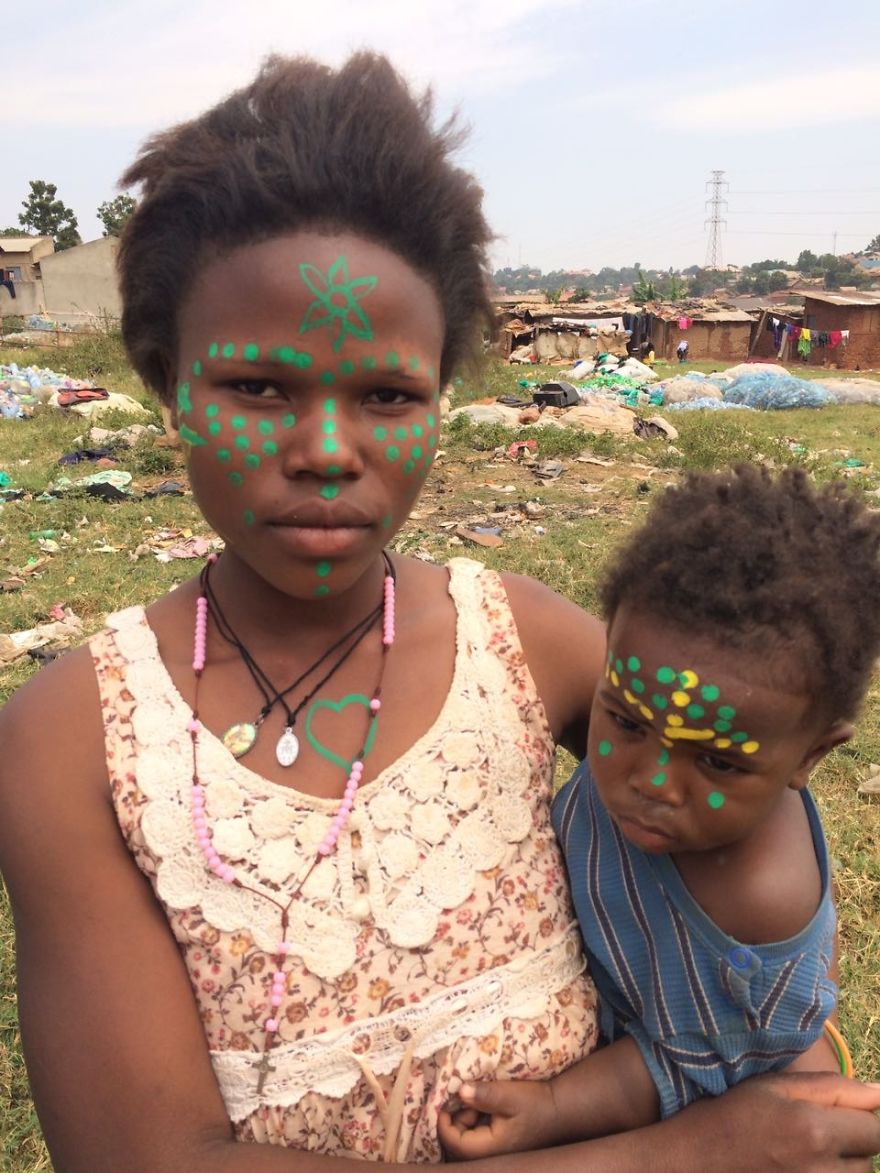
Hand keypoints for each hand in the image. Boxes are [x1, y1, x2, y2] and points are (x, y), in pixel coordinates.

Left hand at [438, 1079, 559, 1159]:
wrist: (558, 1110)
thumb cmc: (536, 1103)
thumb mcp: (510, 1095)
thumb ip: (485, 1095)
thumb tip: (460, 1091)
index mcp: (492, 1148)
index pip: (456, 1144)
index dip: (443, 1124)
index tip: (444, 1102)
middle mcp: (490, 1154)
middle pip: (457, 1144)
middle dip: (454, 1119)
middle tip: (466, 1097)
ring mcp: (493, 1151)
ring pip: (465, 1139)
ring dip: (463, 1118)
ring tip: (477, 1099)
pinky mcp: (495, 1144)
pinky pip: (474, 1135)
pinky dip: (472, 1119)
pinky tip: (483, 1106)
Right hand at [655, 1072, 879, 1172]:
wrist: (691, 1164)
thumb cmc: (728, 1117)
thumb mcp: (773, 1086)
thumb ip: (833, 1088)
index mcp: (814, 1131)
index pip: (875, 1130)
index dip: (860, 1119)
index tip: (836, 1116)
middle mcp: (821, 1171)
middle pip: (868, 1161)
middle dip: (850, 1146)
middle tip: (812, 1136)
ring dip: (839, 1169)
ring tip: (802, 1156)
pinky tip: (794, 1168)